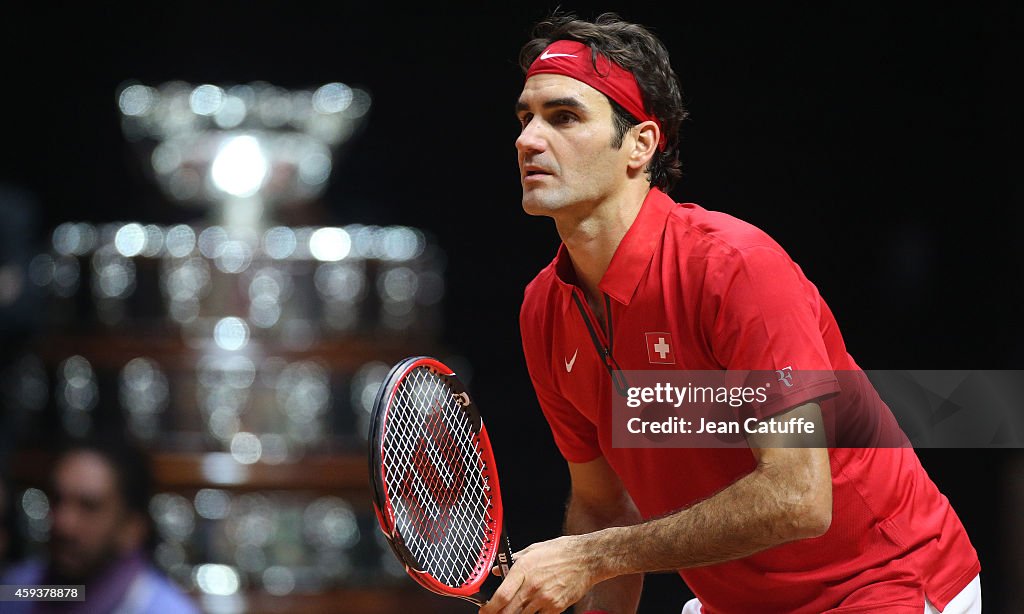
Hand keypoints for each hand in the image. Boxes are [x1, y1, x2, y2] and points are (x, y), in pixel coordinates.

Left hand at [479, 535, 601, 613]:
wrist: (587, 558)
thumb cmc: (561, 551)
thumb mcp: (533, 550)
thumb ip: (512, 561)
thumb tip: (497, 570)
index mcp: (524, 569)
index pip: (501, 596)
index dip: (489, 608)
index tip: (484, 610)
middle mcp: (533, 586)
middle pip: (508, 611)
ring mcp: (545, 599)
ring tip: (514, 610)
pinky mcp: (557, 607)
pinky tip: (532, 609)